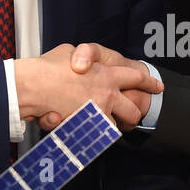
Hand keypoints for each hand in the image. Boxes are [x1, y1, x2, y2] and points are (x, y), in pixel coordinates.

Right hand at [15, 43, 161, 130]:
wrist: (32, 85)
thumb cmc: (47, 66)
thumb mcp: (69, 52)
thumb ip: (82, 57)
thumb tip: (81, 61)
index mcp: (107, 74)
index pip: (137, 77)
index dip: (149, 82)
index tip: (157, 87)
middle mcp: (107, 95)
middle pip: (133, 111)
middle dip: (133, 115)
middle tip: (130, 116)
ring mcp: (97, 113)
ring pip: (115, 128)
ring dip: (110, 127)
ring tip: (102, 126)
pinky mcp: (85, 129)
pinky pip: (96, 137)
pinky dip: (92, 136)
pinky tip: (85, 132)